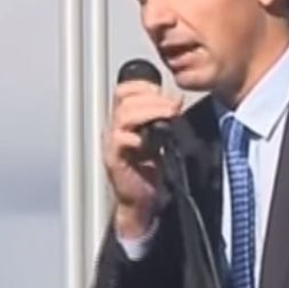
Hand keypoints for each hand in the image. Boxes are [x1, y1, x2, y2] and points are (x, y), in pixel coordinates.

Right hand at [104, 80, 182, 237]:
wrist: (142, 200)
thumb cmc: (148, 170)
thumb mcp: (158, 137)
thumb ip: (161, 118)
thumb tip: (175, 100)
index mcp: (124, 119)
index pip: (126, 90)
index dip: (146, 87)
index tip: (166, 94)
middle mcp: (115, 127)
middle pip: (125, 97)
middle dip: (153, 97)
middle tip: (173, 106)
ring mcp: (112, 143)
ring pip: (124, 115)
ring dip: (150, 111)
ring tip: (169, 116)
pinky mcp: (114, 159)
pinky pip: (121, 139)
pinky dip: (138, 136)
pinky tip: (152, 141)